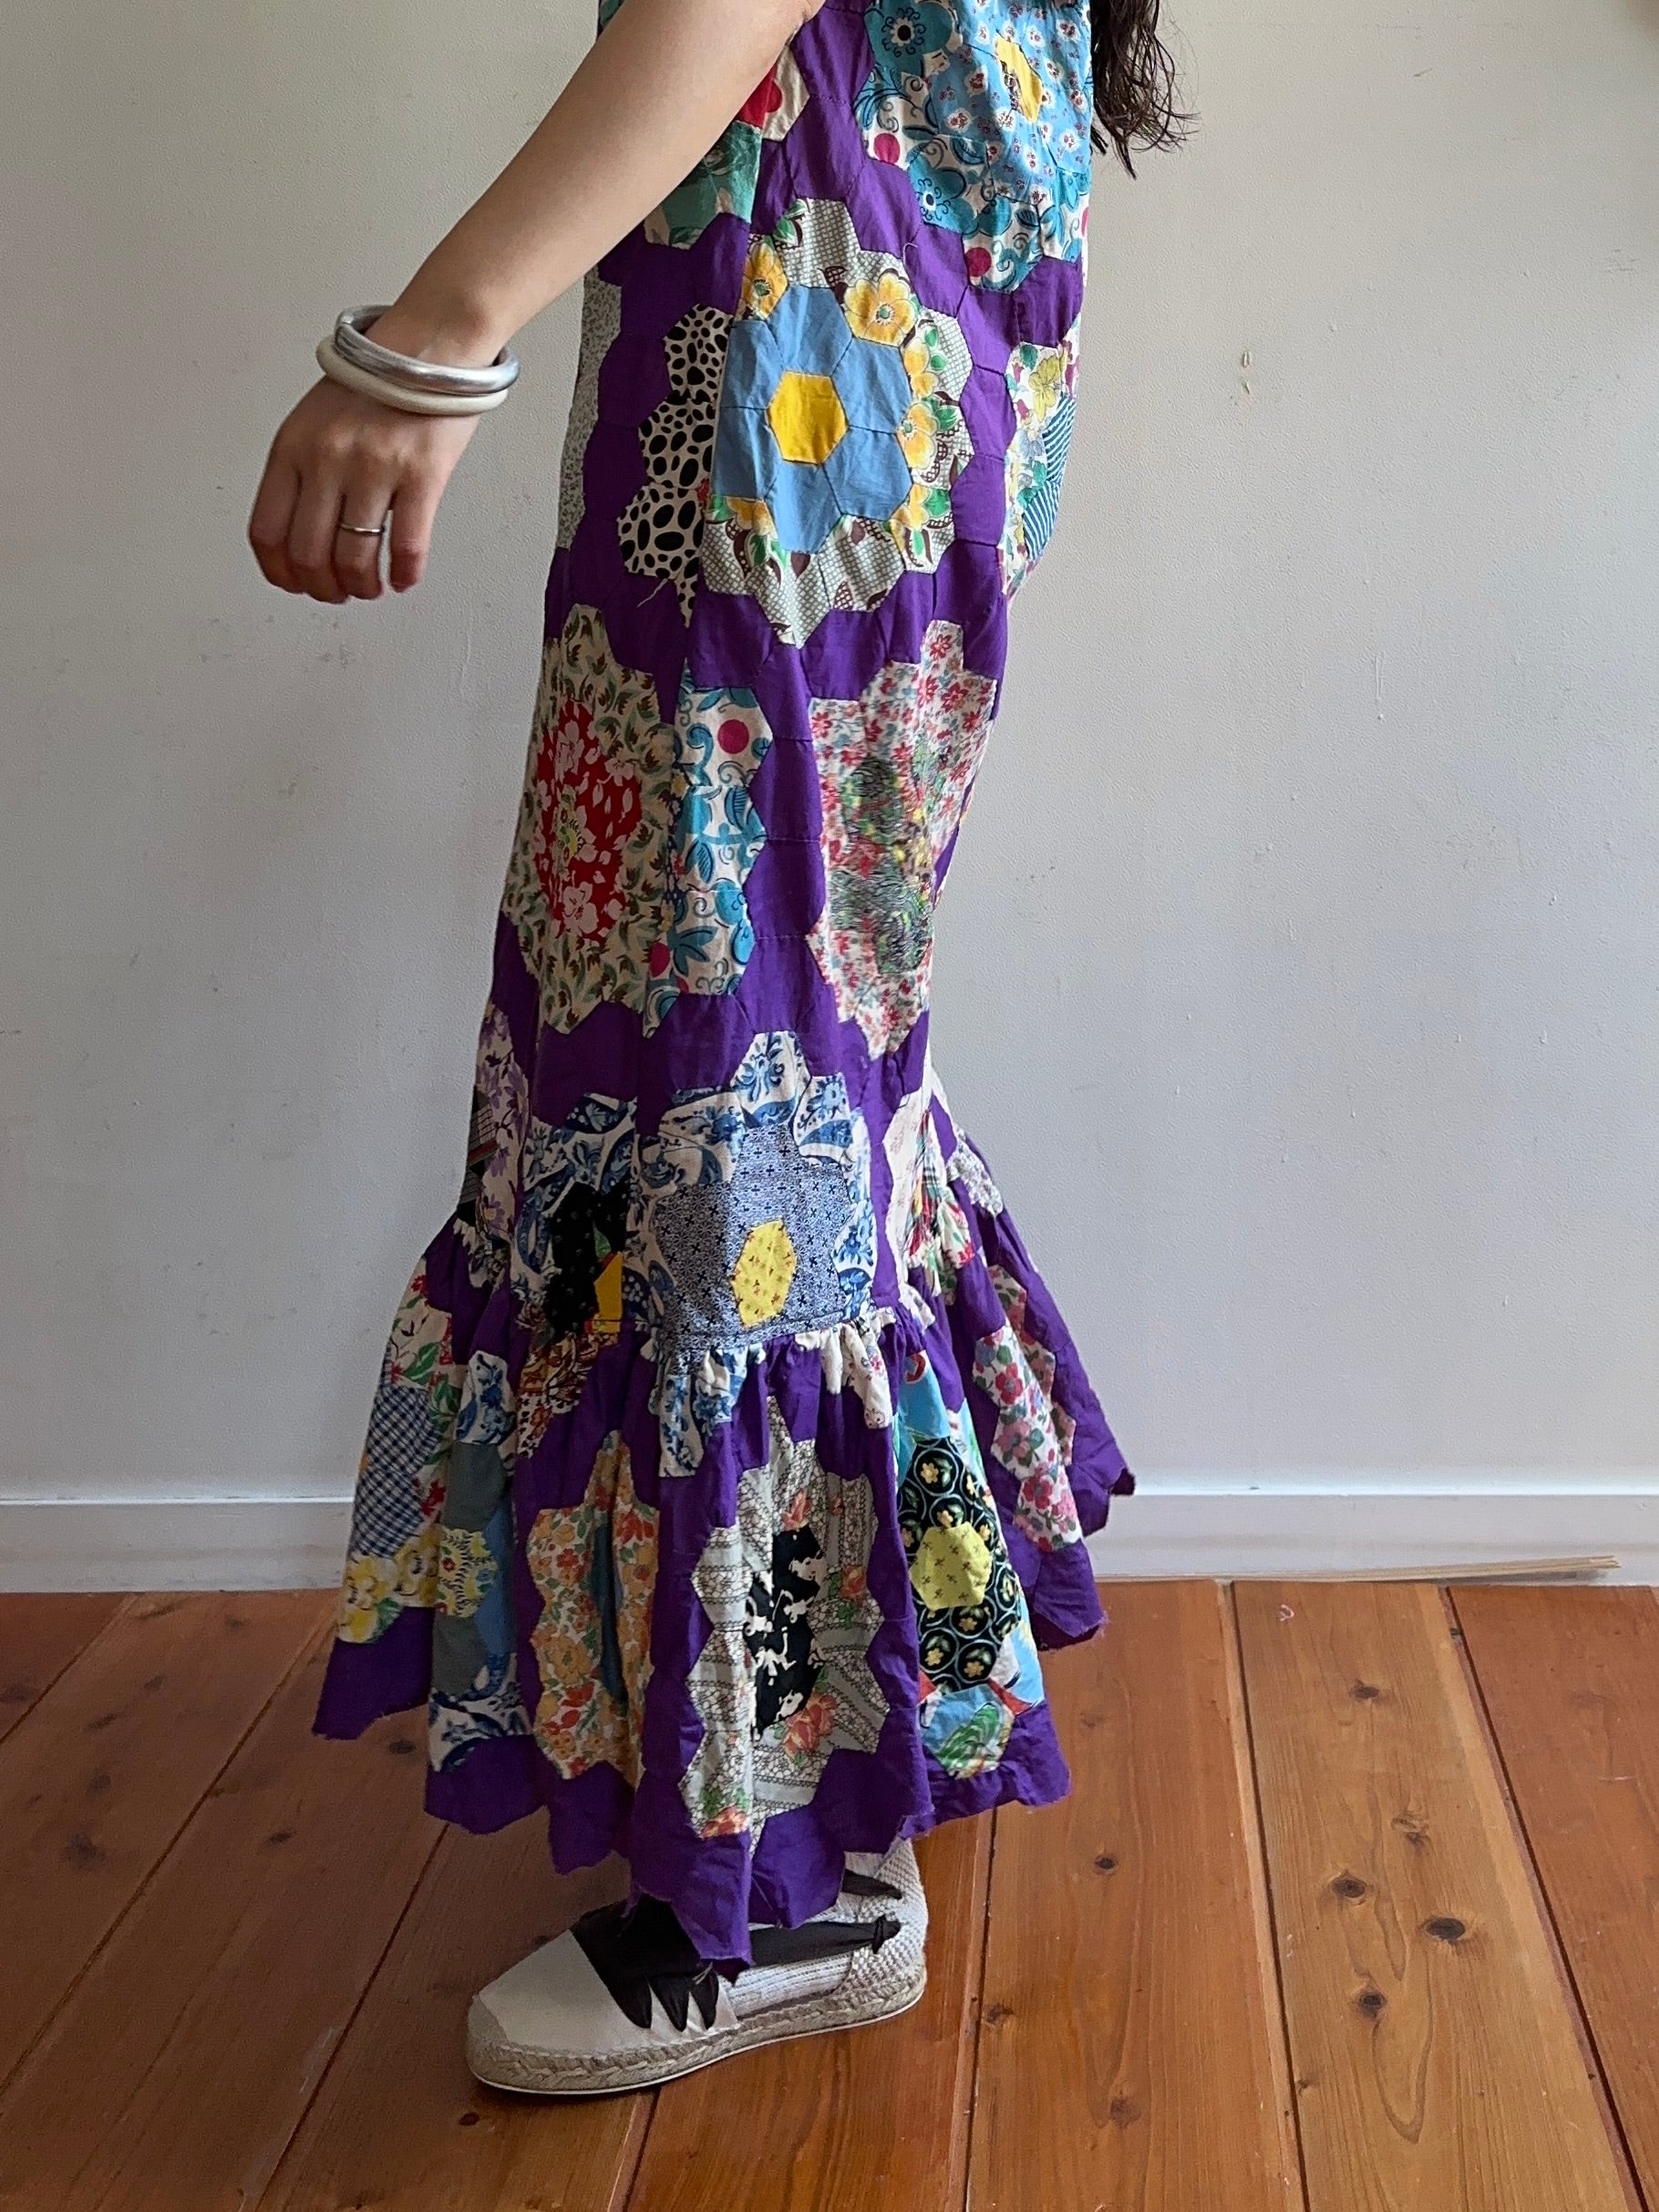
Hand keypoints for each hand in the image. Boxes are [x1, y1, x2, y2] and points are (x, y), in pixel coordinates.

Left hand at [247, 377, 478, 602]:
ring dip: (362, 586)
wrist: (427, 349)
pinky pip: (407, 546)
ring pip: (354, 558)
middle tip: (337, 593)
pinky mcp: (421, 476)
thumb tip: (305, 537)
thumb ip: (303, 472)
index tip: (295, 584)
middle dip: (323, 588)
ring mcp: (374, 468)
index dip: (279, 572)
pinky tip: (404, 578)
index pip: (267, 530)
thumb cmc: (375, 385)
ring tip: (371, 587)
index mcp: (293, 446)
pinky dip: (404, 574)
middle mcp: (327, 459)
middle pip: (309, 554)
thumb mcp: (315, 422)